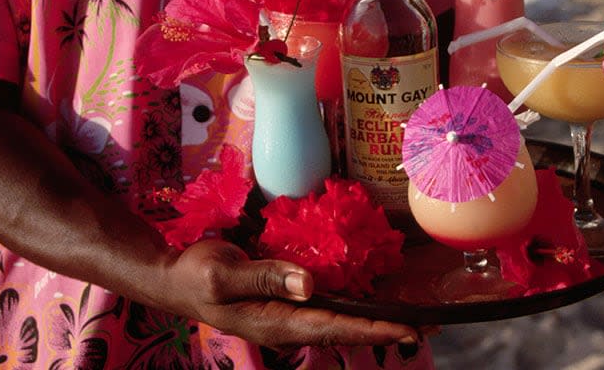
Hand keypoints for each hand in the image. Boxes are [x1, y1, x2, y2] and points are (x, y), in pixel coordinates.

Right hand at [161, 238, 419, 349]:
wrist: (173, 278)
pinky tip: (372, 304)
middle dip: (387, 329)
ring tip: (413, 320)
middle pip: (346, 330)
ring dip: (376, 322)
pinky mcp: (284, 305)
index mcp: (277, 322)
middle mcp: (288, 325)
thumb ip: (266, 276)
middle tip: (430, 327)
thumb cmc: (196, 274)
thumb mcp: (224, 273)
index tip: (409, 328)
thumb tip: (310, 284)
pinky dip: (355, 309)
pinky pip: (327, 310)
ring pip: (340, 323)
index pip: (335, 327)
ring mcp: (286, 318)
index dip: (374, 328)